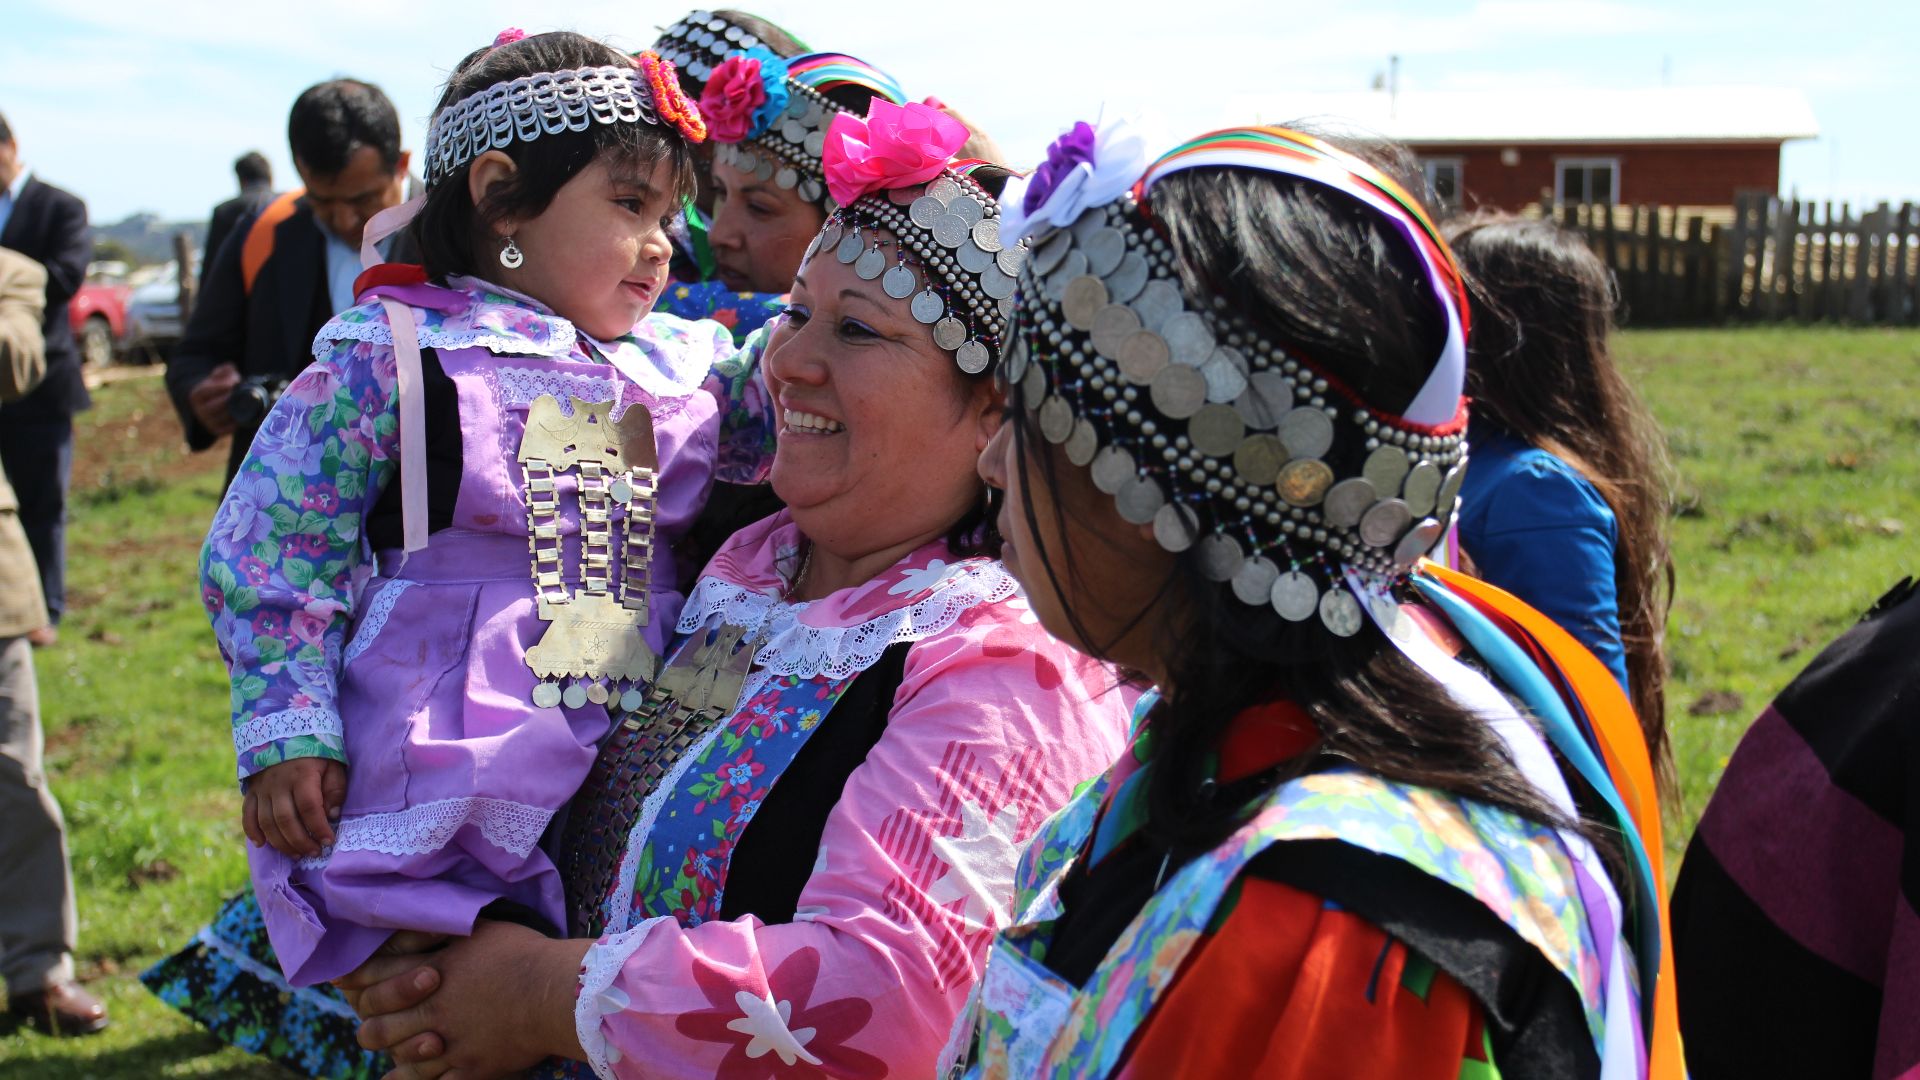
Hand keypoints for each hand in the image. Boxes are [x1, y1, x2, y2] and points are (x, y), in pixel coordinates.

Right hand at [189, 363, 240, 434]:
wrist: (212, 404)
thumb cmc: (218, 387)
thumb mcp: (217, 376)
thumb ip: (223, 370)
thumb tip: (231, 369)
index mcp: (196, 395)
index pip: (205, 390)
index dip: (220, 386)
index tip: (233, 382)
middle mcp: (199, 410)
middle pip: (215, 405)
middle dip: (229, 398)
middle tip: (242, 393)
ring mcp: (207, 422)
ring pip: (222, 417)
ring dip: (235, 409)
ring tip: (246, 402)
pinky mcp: (216, 431)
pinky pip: (227, 429)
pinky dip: (237, 422)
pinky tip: (245, 414)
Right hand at [242, 757, 346, 857]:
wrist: (284, 734)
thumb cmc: (315, 754)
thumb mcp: (333, 765)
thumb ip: (335, 789)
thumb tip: (332, 815)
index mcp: (302, 776)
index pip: (309, 807)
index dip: (318, 828)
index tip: (328, 842)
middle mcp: (278, 784)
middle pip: (286, 820)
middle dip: (301, 841)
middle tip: (314, 853)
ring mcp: (262, 789)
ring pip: (267, 822)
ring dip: (281, 843)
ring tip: (297, 854)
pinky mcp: (251, 792)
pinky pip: (247, 815)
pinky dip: (252, 831)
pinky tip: (262, 844)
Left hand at [344, 920, 591, 1078]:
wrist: (558, 992)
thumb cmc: (522, 953)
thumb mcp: (478, 927)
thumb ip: (439, 930)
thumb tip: (406, 927)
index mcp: (431, 974)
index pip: (377, 978)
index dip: (354, 978)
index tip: (341, 979)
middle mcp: (433, 1012)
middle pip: (379, 1027)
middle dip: (369, 1023)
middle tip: (368, 1021)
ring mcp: (451, 1045)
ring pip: (401, 1060)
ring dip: (392, 1054)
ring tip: (388, 1050)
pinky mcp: (472, 1069)